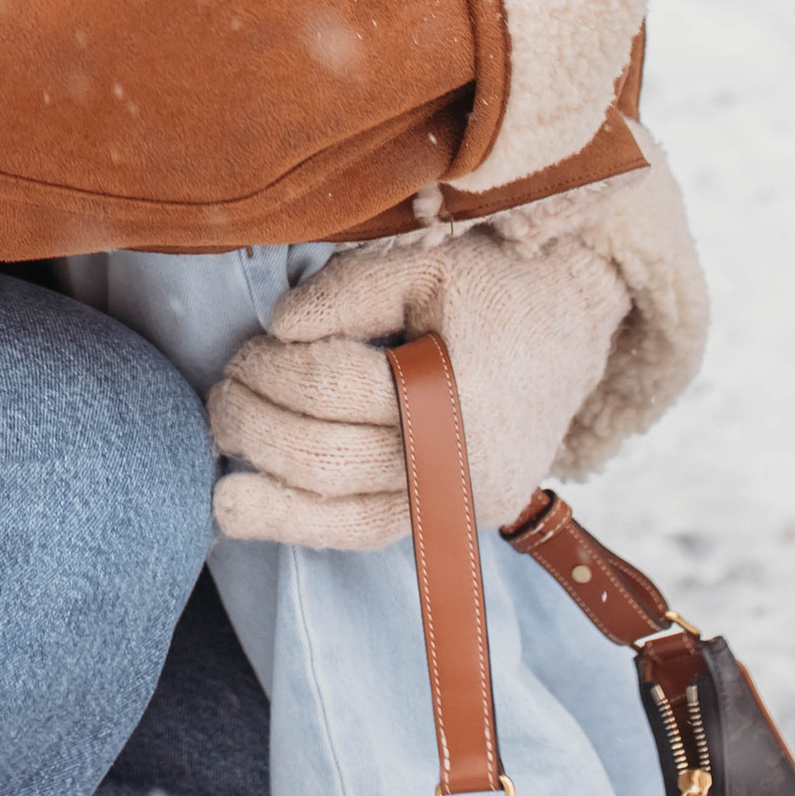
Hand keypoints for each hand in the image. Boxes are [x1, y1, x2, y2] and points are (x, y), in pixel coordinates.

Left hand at [209, 219, 626, 549]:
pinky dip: (305, 526)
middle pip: (324, 458)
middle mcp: (460, 465)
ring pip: (342, 520)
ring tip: (221, 463)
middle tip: (224, 388)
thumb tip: (277, 326)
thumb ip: (348, 290)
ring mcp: (459, 505)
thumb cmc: (496, 283)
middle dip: (254, 423)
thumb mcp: (425, 262)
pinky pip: (367, 533)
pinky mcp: (453, 520)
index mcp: (457, 394)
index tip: (249, 343)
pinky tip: (253, 512)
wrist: (574, 326)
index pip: (331, 387)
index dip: (272, 366)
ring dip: (268, 496)